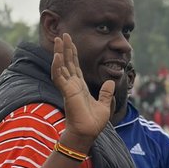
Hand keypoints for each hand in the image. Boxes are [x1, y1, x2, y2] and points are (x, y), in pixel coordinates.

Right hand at [51, 33, 114, 150]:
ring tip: (59, 39)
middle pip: (68, 62)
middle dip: (66, 48)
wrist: (88, 133)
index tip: (71, 41)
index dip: (73, 53)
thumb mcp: (104, 105)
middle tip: (63, 34)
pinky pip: (59, 76)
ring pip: (61, 66)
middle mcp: (72, 85)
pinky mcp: (66, 92)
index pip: (75, 66)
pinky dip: (58, 66)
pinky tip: (58, 56)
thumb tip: (111, 81)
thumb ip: (106, 93)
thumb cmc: (93, 123)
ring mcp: (68, 87)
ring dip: (60, 52)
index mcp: (80, 87)